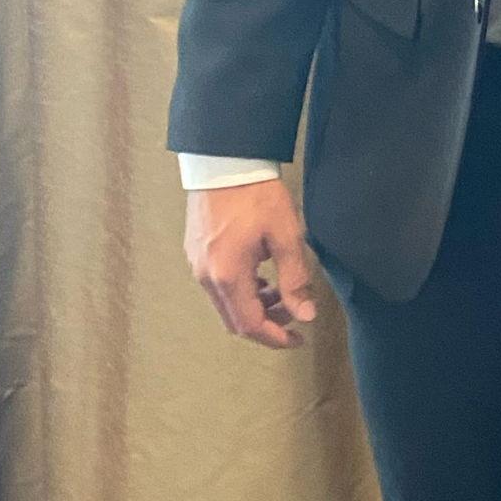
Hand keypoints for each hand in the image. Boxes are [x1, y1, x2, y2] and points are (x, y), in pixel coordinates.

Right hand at [184, 178, 317, 349]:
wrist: (225, 161)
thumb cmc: (256, 195)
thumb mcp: (285, 236)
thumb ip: (294, 279)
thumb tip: (305, 315)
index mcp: (228, 276)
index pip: (250, 325)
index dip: (275, 338)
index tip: (297, 339)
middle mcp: (206, 276)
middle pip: (234, 319)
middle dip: (267, 323)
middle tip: (294, 313)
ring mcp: (197, 264)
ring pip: (225, 303)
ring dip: (254, 306)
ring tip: (281, 291)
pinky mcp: (195, 251)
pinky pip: (217, 285)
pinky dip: (241, 290)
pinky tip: (261, 274)